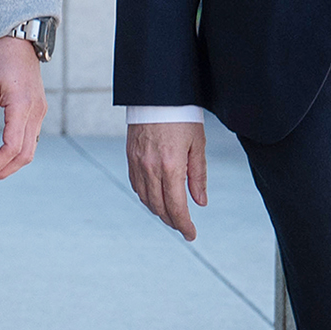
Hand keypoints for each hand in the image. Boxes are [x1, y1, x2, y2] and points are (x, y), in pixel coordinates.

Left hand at [0, 33, 44, 182]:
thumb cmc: (0, 59)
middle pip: (25, 154)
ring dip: (12, 163)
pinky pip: (31, 138)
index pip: (13, 146)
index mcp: (22, 106)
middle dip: (5, 170)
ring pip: (31, 148)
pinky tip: (3, 154)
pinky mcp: (38, 110)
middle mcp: (36, 112)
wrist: (19, 42)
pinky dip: (18, 151)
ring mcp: (39, 112)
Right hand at [126, 118, 207, 239]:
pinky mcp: (130, 157)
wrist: (156, 94)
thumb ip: (198, 175)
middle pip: (159, 207)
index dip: (184, 225)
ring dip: (159, 211)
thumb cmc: (182, 116)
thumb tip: (200, 203)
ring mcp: (138, 164)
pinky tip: (156, 198)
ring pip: (146, 199)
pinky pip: (136, 186)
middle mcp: (151, 169)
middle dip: (173, 221)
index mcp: (171, 166)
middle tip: (184, 227)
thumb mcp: (197, 145)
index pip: (176, 207)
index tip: (191, 235)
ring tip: (172, 215)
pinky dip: (147, 197)